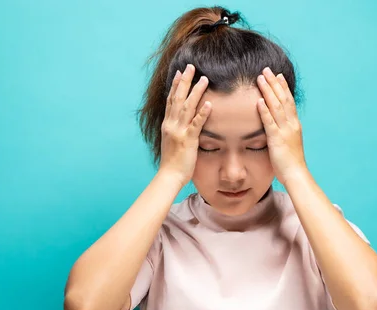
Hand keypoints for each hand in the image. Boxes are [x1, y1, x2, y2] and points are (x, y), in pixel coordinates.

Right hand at [159, 64, 211, 187]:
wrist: (169, 176)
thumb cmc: (172, 162)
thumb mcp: (171, 142)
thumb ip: (176, 130)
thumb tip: (181, 122)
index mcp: (168, 124)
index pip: (171, 100)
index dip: (175, 85)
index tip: (180, 73)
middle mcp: (171, 125)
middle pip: (178, 98)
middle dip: (185, 81)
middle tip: (191, 67)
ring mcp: (179, 131)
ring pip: (187, 107)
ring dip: (196, 92)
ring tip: (204, 79)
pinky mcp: (188, 140)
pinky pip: (196, 124)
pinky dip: (202, 113)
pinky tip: (209, 103)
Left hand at [256, 67, 307, 186]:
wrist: (296, 175)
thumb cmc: (291, 162)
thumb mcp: (289, 143)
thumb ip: (283, 132)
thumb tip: (277, 127)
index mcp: (294, 125)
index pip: (289, 101)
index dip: (283, 87)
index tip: (277, 75)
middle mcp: (291, 124)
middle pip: (283, 99)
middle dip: (274, 83)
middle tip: (267, 70)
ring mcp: (285, 131)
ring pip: (276, 106)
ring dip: (268, 91)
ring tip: (260, 79)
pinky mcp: (277, 139)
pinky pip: (270, 122)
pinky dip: (264, 110)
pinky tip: (259, 100)